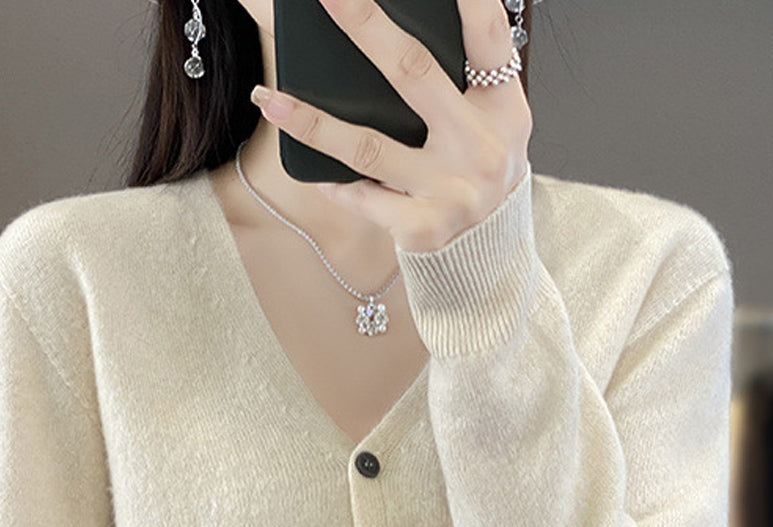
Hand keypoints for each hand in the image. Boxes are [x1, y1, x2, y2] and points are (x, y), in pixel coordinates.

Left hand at [250, 0, 532, 253]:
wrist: (488, 255)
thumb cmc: (474, 173)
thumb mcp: (487, 124)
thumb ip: (453, 79)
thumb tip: (378, 34)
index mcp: (502, 109)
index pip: (489, 39)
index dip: (469, 0)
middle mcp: (480, 147)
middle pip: (413, 74)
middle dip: (365, 26)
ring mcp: (450, 190)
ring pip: (368, 147)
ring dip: (313, 123)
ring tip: (271, 99)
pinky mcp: (422, 228)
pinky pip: (362, 197)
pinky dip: (333, 181)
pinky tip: (310, 170)